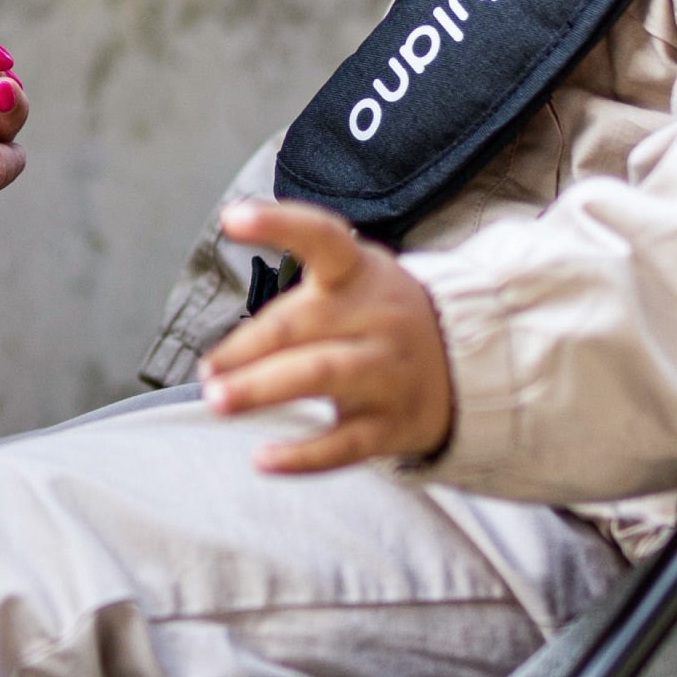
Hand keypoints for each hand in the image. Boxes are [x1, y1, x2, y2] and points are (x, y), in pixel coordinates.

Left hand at [198, 200, 453, 472]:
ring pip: (321, 376)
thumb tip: (220, 363)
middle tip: (207, 371)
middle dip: (247, 347)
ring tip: (219, 400)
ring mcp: (387, 371)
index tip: (233, 217)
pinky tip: (264, 459)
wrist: (468, 365)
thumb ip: (294, 308)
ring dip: (263, 388)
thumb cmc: (380, 320)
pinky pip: (344, 443)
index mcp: (360, 273)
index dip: (278, 224)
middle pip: (302, 325)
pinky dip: (302, 455)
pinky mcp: (393, 424)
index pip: (322, 236)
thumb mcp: (356, 284)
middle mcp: (376, 317)